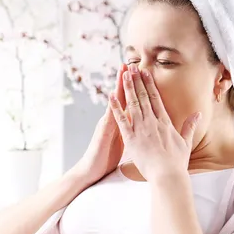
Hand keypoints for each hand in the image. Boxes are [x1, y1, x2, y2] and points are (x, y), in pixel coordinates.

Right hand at [74, 63, 130, 186]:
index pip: (129, 102)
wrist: (91, 170)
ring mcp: (106, 124)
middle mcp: (112, 120)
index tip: (142, 74)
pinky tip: (111, 96)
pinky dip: (111, 107)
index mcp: (120, 122)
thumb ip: (128, 131)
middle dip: (127, 81)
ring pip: (114, 102)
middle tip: (132, 63)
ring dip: (118, 87)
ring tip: (122, 72)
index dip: (136, 88)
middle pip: (122, 97)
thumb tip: (139, 125)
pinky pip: (108, 118)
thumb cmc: (106, 158)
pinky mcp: (102, 133)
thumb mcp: (121, 142)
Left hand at [108, 64, 201, 182]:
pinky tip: (111, 96)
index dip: (149, 84)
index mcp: (165, 123)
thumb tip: (198, 114)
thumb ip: (189, 127)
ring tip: (123, 74)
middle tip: (131, 67)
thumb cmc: (177, 163)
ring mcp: (141, 129)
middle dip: (137, 81)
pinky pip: (121, 120)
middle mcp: (153, 122)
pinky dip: (116, 108)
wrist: (168, 175)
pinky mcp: (131, 139)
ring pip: (133, 104)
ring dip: (128, 88)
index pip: (155, 99)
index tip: (145, 73)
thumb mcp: (186, 143)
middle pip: (143, 97)